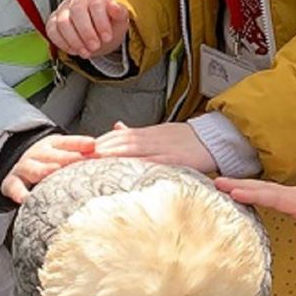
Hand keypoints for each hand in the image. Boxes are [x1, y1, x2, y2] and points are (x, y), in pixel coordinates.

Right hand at [0, 134, 95, 203]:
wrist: (18, 163)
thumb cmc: (50, 160)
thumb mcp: (63, 150)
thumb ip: (84, 151)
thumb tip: (111, 149)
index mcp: (53, 144)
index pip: (68, 142)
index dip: (81, 143)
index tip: (94, 145)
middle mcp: (38, 154)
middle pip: (53, 155)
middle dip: (66, 158)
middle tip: (79, 160)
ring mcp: (24, 167)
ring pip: (33, 168)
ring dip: (44, 170)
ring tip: (53, 172)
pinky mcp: (11, 182)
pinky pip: (13, 187)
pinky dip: (18, 193)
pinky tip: (25, 199)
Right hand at [47, 0, 130, 57]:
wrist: (101, 33)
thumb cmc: (110, 23)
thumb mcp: (120, 20)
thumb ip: (119, 13)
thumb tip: (115, 7)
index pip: (96, 2)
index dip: (101, 21)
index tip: (107, 37)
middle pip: (77, 10)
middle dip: (86, 32)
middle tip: (95, 46)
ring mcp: (64, 8)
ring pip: (62, 21)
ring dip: (74, 40)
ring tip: (86, 52)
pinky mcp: (53, 20)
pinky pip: (52, 30)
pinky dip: (62, 43)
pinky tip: (74, 50)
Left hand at [93, 122, 217, 173]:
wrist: (214, 139)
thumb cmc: (187, 139)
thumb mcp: (160, 131)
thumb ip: (137, 132)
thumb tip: (116, 127)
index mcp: (149, 133)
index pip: (119, 136)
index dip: (100, 141)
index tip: (82, 149)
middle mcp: (153, 139)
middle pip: (121, 142)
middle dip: (100, 148)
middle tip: (81, 156)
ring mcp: (163, 149)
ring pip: (134, 150)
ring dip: (113, 155)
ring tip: (95, 161)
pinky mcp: (175, 159)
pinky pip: (154, 162)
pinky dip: (138, 164)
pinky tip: (126, 169)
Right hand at [215, 179, 295, 248]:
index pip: (273, 196)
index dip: (251, 193)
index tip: (228, 191)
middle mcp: (295, 195)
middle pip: (262, 188)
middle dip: (237, 185)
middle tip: (212, 183)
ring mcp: (293, 196)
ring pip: (262, 188)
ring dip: (240, 185)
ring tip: (217, 185)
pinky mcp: (293, 200)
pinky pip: (267, 193)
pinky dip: (250, 191)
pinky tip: (240, 195)